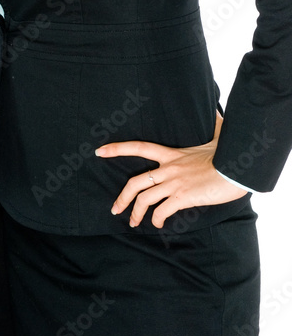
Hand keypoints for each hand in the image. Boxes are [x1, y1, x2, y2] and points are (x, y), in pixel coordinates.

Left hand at [95, 114, 247, 227]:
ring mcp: (174, 183)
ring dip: (136, 213)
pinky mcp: (183, 197)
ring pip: (144, 199)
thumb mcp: (216, 135)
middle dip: (121, 198)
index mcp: (172, 154)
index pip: (139, 147)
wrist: (236, 168)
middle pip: (135, 182)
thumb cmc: (227, 153)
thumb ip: (213, 125)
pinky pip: (162, 210)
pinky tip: (159, 224)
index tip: (100, 151)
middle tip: (115, 209)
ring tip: (133, 222)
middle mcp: (168, 168)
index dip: (117, 148)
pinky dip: (157, 219)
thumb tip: (217, 111)